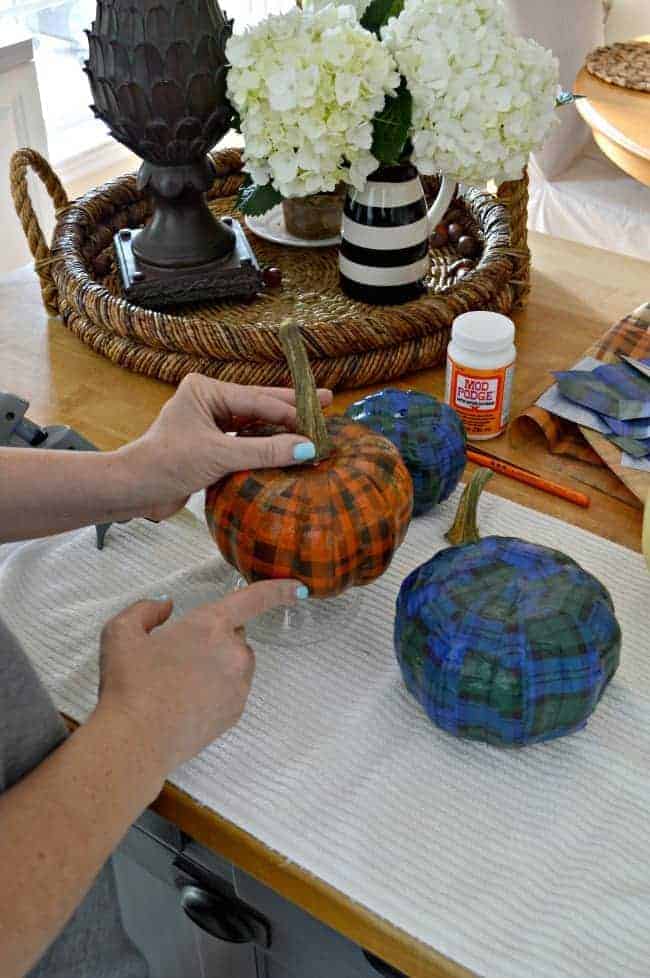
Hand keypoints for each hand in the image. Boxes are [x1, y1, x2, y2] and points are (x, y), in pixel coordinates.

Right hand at [96, 579, 303, 781]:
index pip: (254, 599)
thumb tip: (165, 606)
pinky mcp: (235, 712)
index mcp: (210, 625)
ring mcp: (238, 685)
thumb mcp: (121, 633)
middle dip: (214, 639)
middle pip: (235, 636)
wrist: (136, 741)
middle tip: (178, 657)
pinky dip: (216, 692)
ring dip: (217, 666)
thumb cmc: (128, 684)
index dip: (277, 589)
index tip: (296, 587)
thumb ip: (146, 610)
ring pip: (235, 665)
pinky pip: (232, 691)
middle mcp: (233, 652)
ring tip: (179, 684)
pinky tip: (185, 703)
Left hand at [121, 375, 332, 520]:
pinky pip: (245, 443)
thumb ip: (264, 451)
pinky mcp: (209, 447)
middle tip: (327, 402)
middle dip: (292, 407)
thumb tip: (306, 448)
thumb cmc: (167, 464)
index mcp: (206, 390)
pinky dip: (265, 446)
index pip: (257, 400)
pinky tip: (287, 447)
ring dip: (280, 428)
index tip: (319, 421)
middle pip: (259, 405)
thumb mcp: (219, 455)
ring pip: (253, 424)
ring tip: (312, 425)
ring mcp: (209, 425)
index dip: (290, 411)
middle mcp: (208, 402)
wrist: (134, 491)